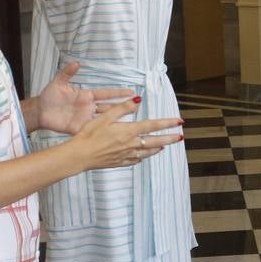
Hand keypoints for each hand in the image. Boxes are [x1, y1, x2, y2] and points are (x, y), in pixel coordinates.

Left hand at [35, 62, 135, 134]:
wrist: (40, 112)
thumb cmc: (49, 96)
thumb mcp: (58, 82)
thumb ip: (67, 73)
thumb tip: (76, 63)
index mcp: (86, 96)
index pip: (106, 94)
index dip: (118, 93)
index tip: (131, 92)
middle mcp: (89, 107)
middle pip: (110, 107)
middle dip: (123, 106)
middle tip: (138, 106)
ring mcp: (85, 119)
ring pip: (105, 120)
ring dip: (116, 120)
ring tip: (131, 121)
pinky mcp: (79, 129)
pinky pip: (93, 131)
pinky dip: (103, 133)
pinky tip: (113, 134)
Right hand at [65, 97, 184, 171]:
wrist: (79, 156)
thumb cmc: (89, 135)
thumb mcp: (105, 117)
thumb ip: (122, 108)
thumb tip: (137, 99)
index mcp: (129, 131)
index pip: (153, 126)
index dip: (168, 123)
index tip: (179, 122)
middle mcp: (131, 144)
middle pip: (155, 141)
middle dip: (169, 138)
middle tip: (180, 137)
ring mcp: (126, 155)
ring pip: (147, 152)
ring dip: (157, 148)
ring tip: (164, 146)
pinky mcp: (119, 162)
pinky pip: (135, 160)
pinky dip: (142, 157)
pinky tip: (143, 156)